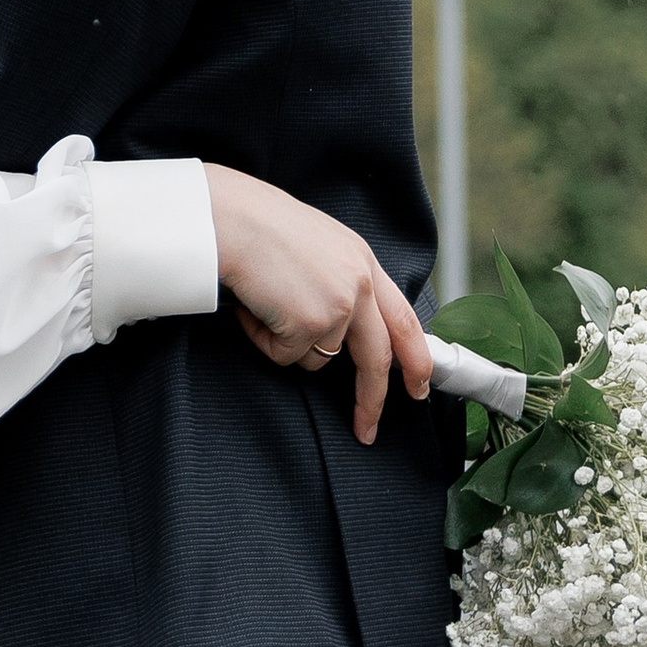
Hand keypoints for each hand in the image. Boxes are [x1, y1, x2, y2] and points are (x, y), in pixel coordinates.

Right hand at [200, 169, 433, 447]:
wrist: (227, 218)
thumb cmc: (257, 225)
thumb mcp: (317, 246)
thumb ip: (339, 280)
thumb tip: (340, 329)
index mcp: (362, 260)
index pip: (404, 319)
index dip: (415, 358)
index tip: (419, 386)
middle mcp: (359, 282)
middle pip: (377, 359)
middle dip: (371, 400)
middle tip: (366, 429)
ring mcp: (338, 305)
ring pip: (317, 359)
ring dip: (286, 342)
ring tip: (263, 301)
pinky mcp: (311, 323)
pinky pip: (284, 356)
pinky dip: (264, 339)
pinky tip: (253, 307)